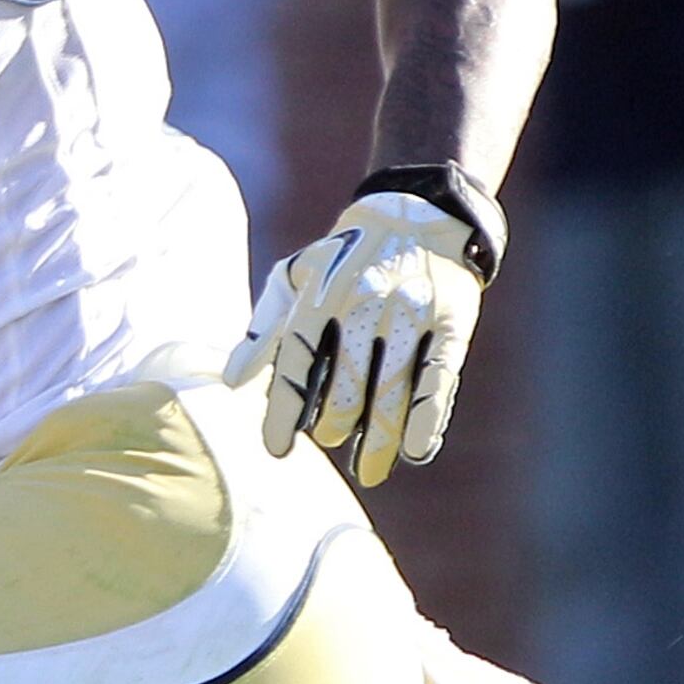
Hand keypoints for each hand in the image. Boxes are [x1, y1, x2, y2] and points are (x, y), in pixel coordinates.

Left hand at [225, 190, 487, 486]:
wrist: (420, 213)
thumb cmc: (344, 258)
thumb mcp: (296, 277)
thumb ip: (265, 330)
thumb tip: (232, 382)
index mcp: (321, 293)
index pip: (295, 361)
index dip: (283, 410)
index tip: (276, 450)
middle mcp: (364, 302)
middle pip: (346, 383)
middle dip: (334, 423)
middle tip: (329, 438)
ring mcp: (411, 313)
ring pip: (391, 389)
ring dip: (377, 438)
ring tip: (367, 470)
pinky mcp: (451, 324)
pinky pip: (438, 379)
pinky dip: (427, 418)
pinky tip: (415, 450)